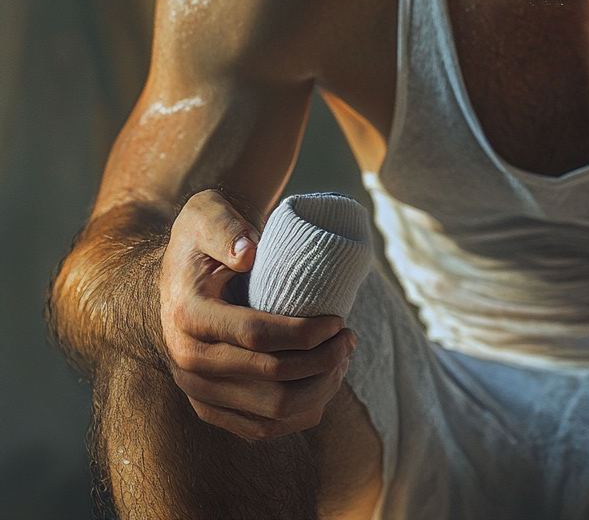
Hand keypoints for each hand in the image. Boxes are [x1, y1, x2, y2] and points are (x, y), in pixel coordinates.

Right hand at [159, 189, 356, 438]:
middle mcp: (186, 360)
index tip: (339, 320)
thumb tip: (249, 253)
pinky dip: (301, 413)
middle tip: (350, 337)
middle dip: (322, 362)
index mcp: (188, 314)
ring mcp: (197, 389)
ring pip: (271, 412)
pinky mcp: (211, 406)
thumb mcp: (209, 212)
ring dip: (318, 390)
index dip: (305, 333)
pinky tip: (326, 384)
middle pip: (270, 378)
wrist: (187, 264)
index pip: (256, 336)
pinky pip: (261, 428)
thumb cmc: (206, 233)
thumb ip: (226, 227)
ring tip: (344, 358)